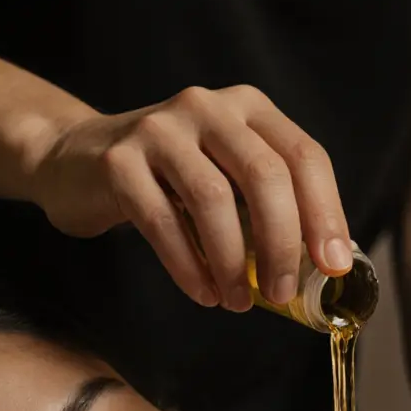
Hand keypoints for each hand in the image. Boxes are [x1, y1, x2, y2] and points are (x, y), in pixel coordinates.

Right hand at [28, 85, 352, 310]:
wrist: (77, 160)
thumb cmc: (170, 180)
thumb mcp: (228, 176)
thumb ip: (271, 206)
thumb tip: (323, 265)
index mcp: (249, 108)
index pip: (304, 157)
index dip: (325, 214)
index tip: (333, 265)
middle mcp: (208, 107)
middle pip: (264, 175)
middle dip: (282, 243)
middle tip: (283, 292)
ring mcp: (159, 129)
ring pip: (214, 199)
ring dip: (232, 262)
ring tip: (238, 302)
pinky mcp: (118, 161)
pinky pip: (162, 221)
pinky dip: (189, 265)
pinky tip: (203, 293)